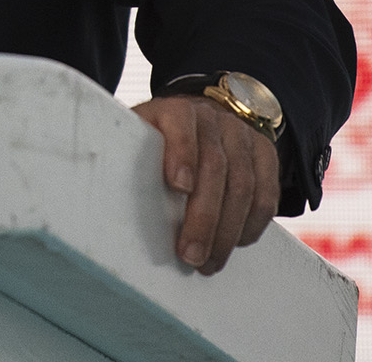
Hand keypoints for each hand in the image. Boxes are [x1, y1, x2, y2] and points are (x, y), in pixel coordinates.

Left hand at [132, 94, 278, 274]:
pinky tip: (235, 244)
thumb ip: (128, 156)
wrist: (201, 116)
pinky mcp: (266, 153)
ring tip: (209, 262)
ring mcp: (242, 134)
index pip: (181, 125)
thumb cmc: (158, 138)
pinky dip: (252, 225)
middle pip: (216, 166)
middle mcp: (212, 117)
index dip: (182, 154)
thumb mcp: (138, 135)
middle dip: (204, 217)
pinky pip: (267, 195)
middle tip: (190, 255)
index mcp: (175, 110)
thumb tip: (104, 200)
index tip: (178, 186)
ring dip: (227, 231)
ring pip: (244, 186)